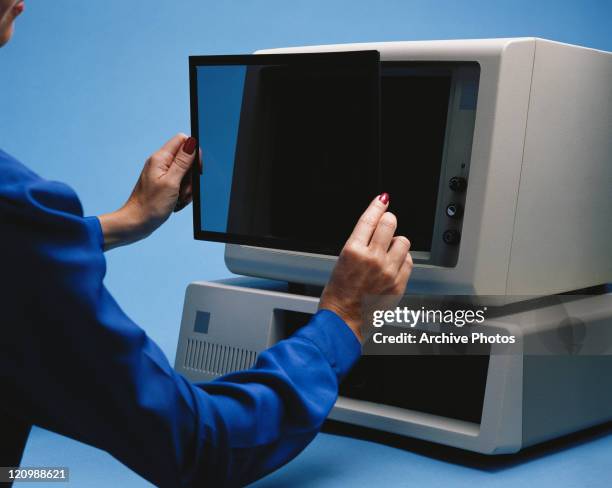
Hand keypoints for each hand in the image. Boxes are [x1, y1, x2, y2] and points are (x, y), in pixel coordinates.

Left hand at [99, 134, 197, 249]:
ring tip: (179, 198)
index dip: (194, 152)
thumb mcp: (172, 183)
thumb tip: (192, 142)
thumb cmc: (150, 206)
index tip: (195, 170)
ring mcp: (162, 174)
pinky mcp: (164, 185)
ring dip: (188, 187)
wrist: (136, 224)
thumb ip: (183, 162)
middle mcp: (160, 163)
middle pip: (187, 159)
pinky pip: (181, 184)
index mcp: (161, 159)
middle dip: (192, 175)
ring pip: (186, 173)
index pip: (183, 140)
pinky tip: (177, 202)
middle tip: (184, 189)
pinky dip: (183, 193)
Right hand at [319, 194, 412, 341]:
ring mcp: (388, 271)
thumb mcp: (342, 261)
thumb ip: (360, 243)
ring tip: (388, 252)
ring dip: (396, 243)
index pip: (370, 219)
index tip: (383, 199)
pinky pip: (409, 261)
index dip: (378, 205)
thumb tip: (375, 227)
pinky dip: (403, 260)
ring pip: (403, 241)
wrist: (344, 320)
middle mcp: (372, 259)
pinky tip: (393, 266)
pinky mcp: (398, 284)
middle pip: (390, 224)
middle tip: (386, 226)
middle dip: (388, 222)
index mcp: (353, 251)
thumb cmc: (338, 294)